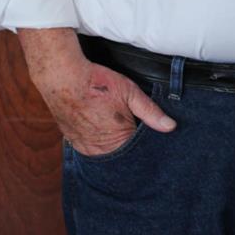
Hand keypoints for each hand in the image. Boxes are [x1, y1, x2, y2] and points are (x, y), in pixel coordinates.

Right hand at [19, 29, 175, 155]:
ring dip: (113, 146)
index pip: (139, 154)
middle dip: (130, 146)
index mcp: (118, 142)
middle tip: (131, 127)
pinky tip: (102, 130)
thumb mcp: (130, 93)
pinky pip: (91, 150)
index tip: (148, 135)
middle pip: (122, 156)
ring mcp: (85, 148)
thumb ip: (151, 112)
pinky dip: (99, 143)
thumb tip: (170, 126)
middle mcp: (100, 151)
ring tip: (115, 127)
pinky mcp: (74, 142)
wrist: (63, 78)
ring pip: (106, 155)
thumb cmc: (97, 84)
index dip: (146, 144)